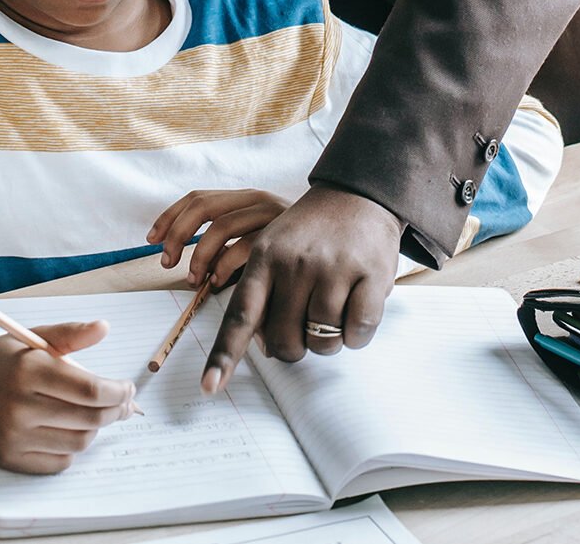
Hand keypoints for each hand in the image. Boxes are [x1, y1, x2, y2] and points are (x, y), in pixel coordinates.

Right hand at [0, 321, 136, 473]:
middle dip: (116, 410)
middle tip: (124, 402)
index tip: (128, 387)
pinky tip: (72, 429)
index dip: (118, 391)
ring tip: (97, 413)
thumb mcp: (34, 338)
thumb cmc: (3, 361)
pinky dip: (73, 447)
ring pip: (79, 442)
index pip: (90, 389)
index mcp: (29, 372)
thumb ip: (71, 334)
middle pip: (90, 418)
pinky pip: (60, 462)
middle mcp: (19, 407)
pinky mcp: (10, 458)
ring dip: (96, 428)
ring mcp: (13, 437)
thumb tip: (104, 327)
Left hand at [147, 189, 290, 287]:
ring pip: (221, 226)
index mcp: (247, 197)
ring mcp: (272, 214)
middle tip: (166, 262)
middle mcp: (257, 199)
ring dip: (198, 256)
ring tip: (193, 279)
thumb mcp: (261, 237)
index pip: (198, 197)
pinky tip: (219, 283)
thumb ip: (231, 244)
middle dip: (177, 234)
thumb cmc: (301, 243)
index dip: (170, 217)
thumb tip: (190, 267)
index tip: (151, 239)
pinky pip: (245, 247)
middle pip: (203, 206)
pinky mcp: (285, 234)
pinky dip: (224, 266)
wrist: (351, 228)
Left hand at [199, 183, 402, 393]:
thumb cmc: (312, 232)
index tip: (210, 387)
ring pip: (323, 342)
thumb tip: (262, 345)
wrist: (358, 192)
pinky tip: (357, 307)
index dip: (225, 356)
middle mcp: (294, 264)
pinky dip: (357, 334)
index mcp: (263, 258)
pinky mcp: (370, 274)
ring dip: (329, 341)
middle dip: (295, 347)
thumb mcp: (274, 248)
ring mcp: (333, 269)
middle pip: (285, 342)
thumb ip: (263, 293)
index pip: (239, 316)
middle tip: (306, 324)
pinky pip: (358, 332)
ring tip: (335, 309)